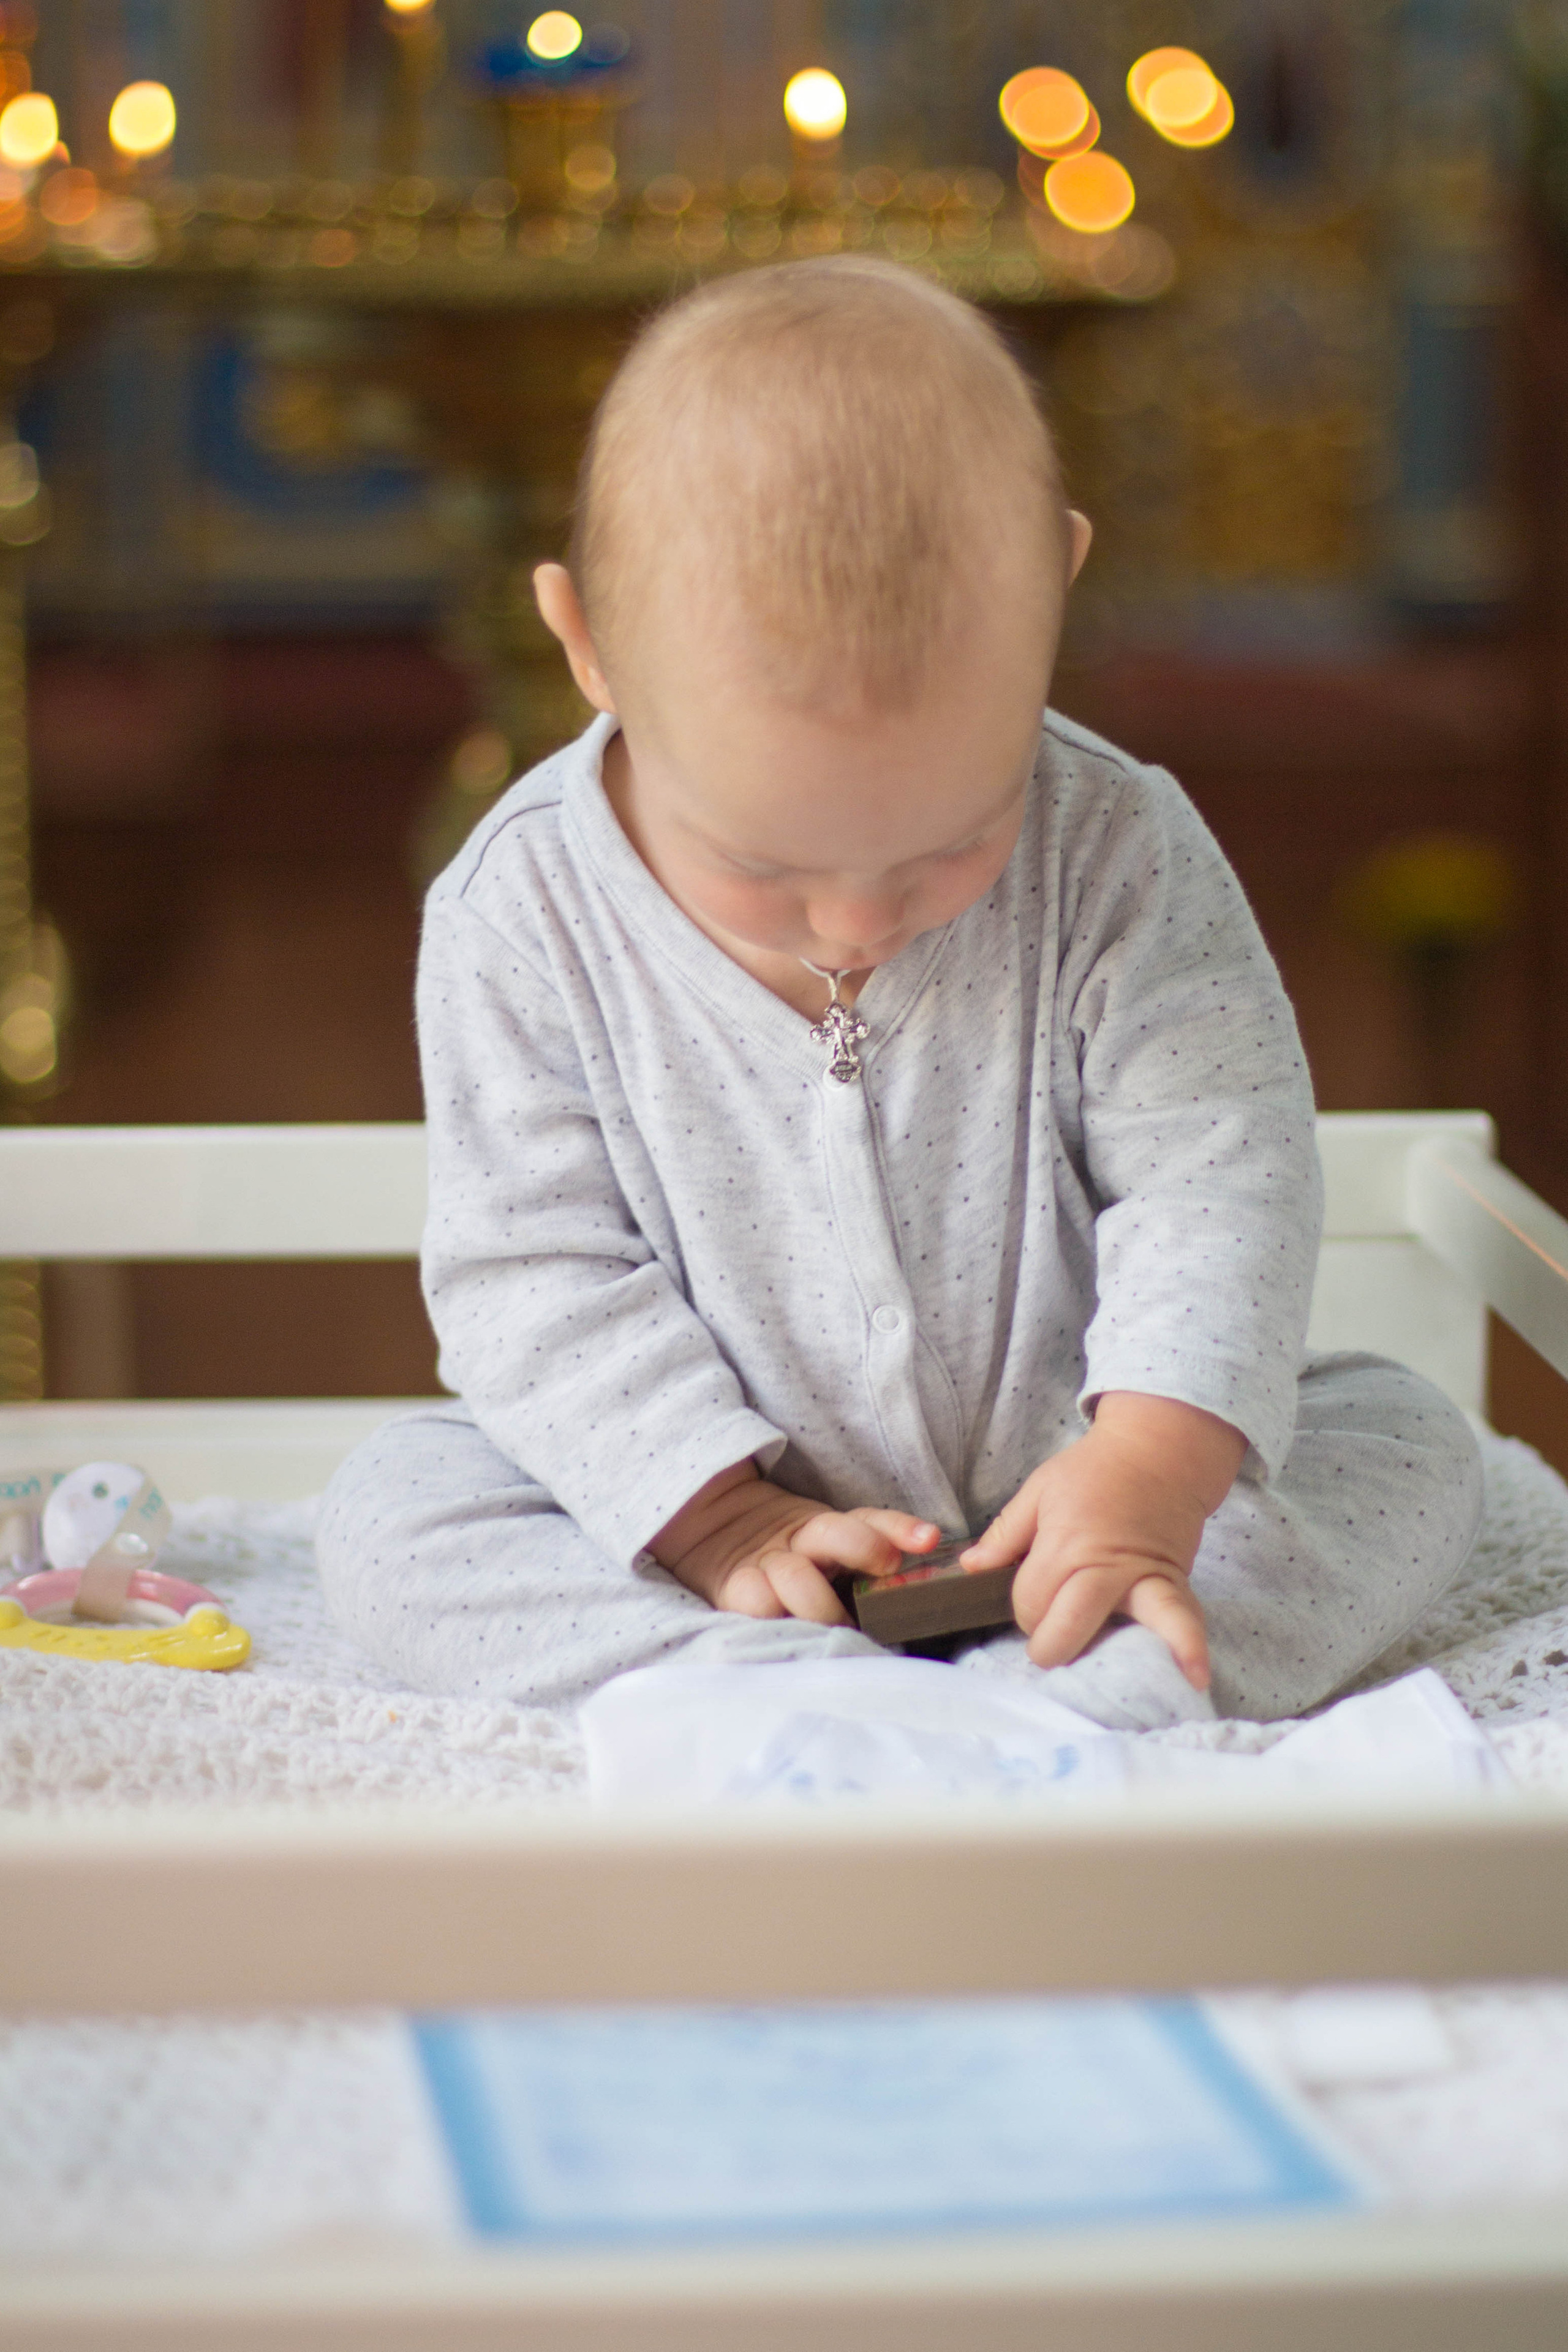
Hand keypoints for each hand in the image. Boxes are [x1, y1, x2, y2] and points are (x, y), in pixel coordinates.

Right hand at [652, 1462, 940, 1626]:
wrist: (704, 1528)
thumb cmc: (783, 1556)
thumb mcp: (824, 1550)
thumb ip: (866, 1557)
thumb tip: (926, 1565)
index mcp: (827, 1527)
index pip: (870, 1520)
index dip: (900, 1528)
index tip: (929, 1540)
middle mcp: (800, 1540)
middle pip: (835, 1533)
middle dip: (862, 1548)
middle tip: (883, 1577)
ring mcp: (766, 1563)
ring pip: (798, 1578)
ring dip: (823, 1605)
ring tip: (840, 1630)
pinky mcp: (733, 1586)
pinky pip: (756, 1603)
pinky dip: (776, 1620)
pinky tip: (793, 1635)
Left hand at [959, 1394, 1245, 1689]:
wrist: (1158, 1450)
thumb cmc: (1094, 1469)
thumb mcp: (1039, 1489)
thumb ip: (1005, 1532)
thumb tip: (972, 1567)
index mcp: (1062, 1545)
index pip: (1030, 1602)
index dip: (1023, 1609)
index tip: (1030, 1599)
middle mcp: (1101, 1567)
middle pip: (1066, 1627)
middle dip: (1050, 1645)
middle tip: (1049, 1642)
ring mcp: (1140, 1578)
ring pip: (1121, 1629)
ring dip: (1104, 1655)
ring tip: (1100, 1679)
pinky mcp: (1173, 1582)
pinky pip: (1183, 1618)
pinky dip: (1190, 1647)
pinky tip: (1195, 1677)